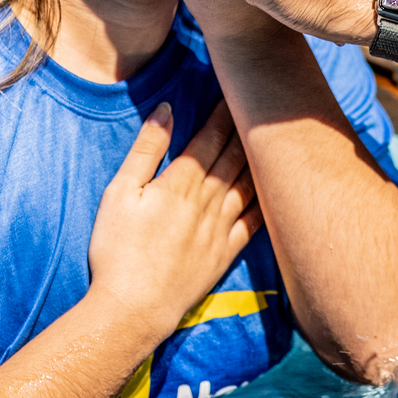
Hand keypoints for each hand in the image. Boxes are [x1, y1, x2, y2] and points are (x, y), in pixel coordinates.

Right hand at [87, 99, 260, 345]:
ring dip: (262, 156)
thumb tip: (166, 110)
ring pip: (249, 182)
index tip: (237, 89)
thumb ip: (145, 150)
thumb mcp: (119, 193)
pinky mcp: (227, 252)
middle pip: (234, 154)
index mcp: (179, 182)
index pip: (210, 137)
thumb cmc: (117, 249)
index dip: (226, 112)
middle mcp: (207, 201)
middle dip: (249, 125)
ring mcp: (221, 227)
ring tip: (277, 133)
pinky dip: (269, 198)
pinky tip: (280, 186)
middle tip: (265, 101)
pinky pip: (256, 220)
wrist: (134, 308)